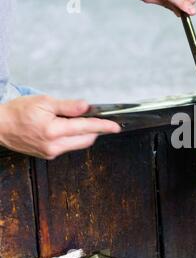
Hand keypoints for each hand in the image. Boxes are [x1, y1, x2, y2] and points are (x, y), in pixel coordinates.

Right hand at [0, 95, 120, 158]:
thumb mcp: (43, 102)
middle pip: (86, 139)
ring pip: (79, 143)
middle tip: (92, 117)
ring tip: (69, 120)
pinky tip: (63, 128)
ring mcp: (52, 152)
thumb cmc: (18, 112)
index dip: (104, 126)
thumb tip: (86, 106)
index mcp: (53, 130)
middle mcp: (54, 145)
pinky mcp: (49, 155)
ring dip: (82, 133)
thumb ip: (67, 106)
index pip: (86, 128)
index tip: (116, 126)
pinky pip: (69, 146)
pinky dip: (72, 137)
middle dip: (94, 128)